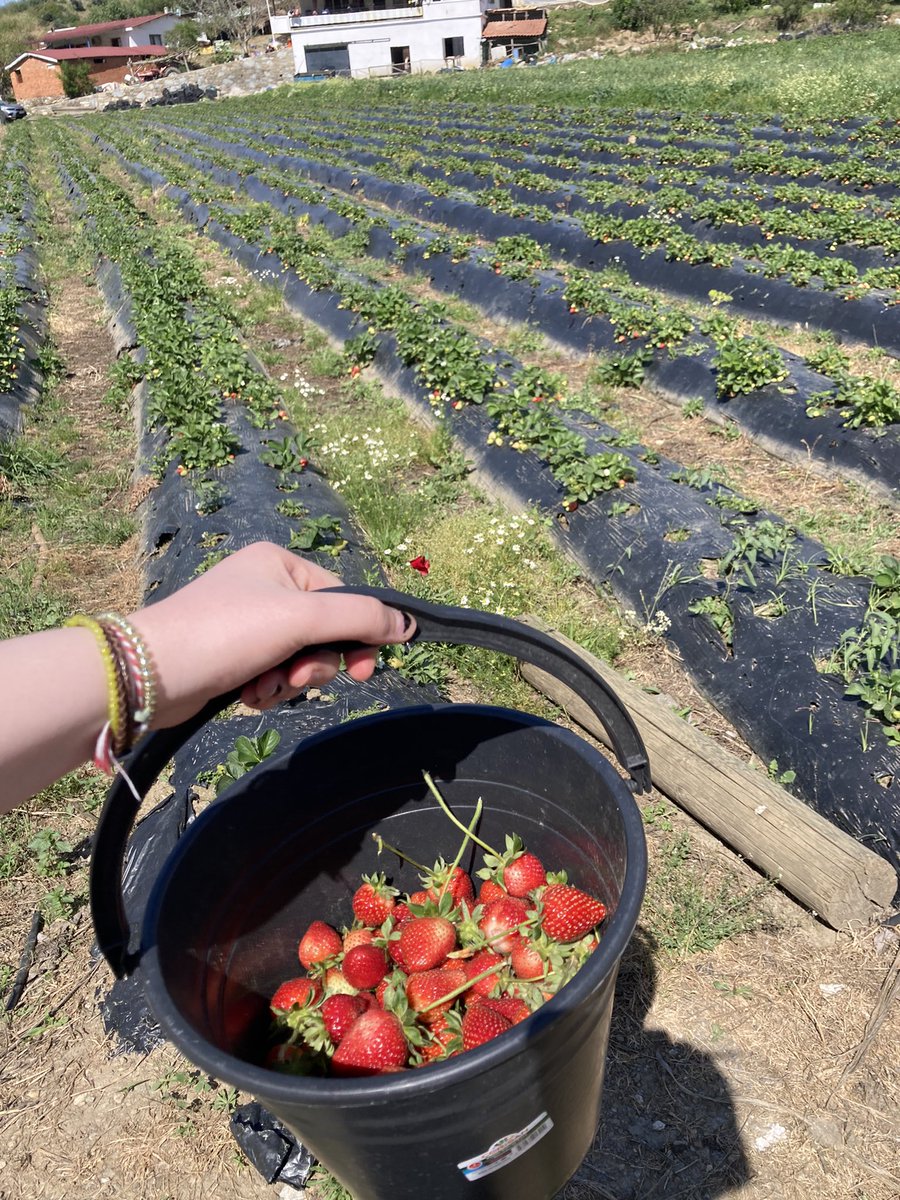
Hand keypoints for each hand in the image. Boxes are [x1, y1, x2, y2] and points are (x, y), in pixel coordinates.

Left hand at [129, 542, 413, 726]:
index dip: (356, 635)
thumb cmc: (227, 632)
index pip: (342, 597)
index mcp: (280, 563)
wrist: (151, 674)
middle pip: (323, 632)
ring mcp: (247, 624)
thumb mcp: (301, 618)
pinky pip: (273, 674)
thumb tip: (407, 625)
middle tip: (298, 677)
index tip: (362, 670)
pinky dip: (268, 689)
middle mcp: (264, 587)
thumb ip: (360, 618)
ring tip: (261, 687)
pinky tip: (247, 694)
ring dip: (289, 681)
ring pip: (300, 659)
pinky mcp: (233, 658)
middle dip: (315, 663)